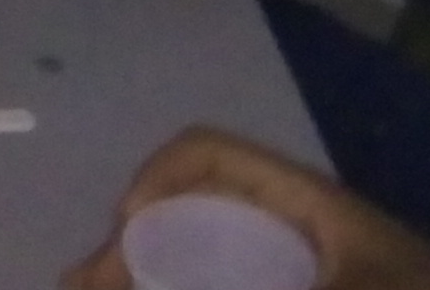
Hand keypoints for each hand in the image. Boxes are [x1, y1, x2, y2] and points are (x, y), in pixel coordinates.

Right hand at [67, 129, 429, 289]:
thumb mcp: (346, 289)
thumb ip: (262, 284)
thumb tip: (166, 280)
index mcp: (298, 198)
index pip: (207, 152)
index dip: (156, 179)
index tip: (127, 231)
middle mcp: (289, 220)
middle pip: (189, 209)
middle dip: (129, 244)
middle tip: (83, 284)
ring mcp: (295, 260)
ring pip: (203, 253)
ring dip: (150, 271)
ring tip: (97, 289)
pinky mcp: (302, 282)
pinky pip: (232, 276)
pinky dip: (191, 279)